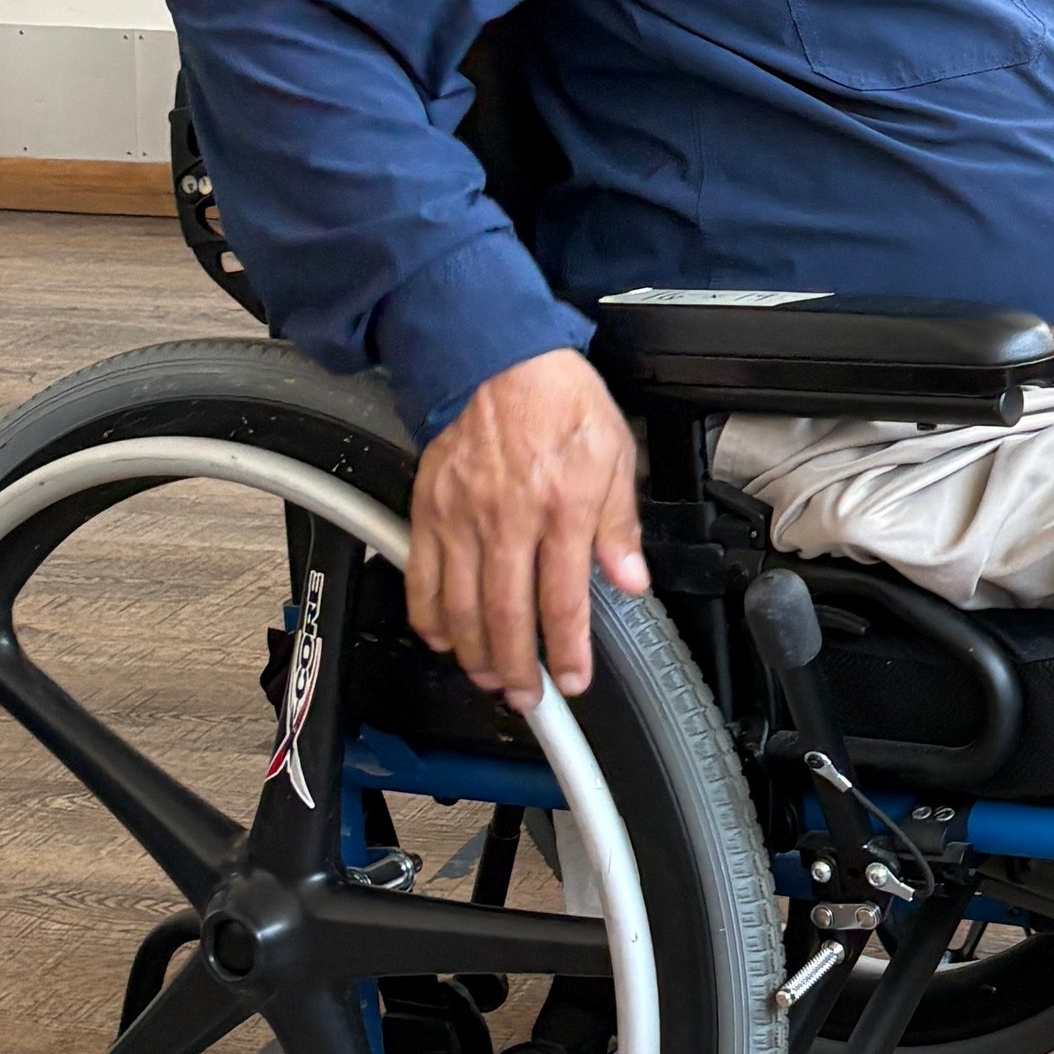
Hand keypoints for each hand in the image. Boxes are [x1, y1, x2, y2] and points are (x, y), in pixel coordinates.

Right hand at [409, 347, 648, 712]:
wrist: (496, 356)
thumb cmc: (559, 399)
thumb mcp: (615, 452)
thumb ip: (621, 523)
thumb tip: (631, 580)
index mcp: (563, 506)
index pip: (565, 599)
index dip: (569, 650)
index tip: (573, 679)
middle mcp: (509, 518)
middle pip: (509, 615)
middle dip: (517, 668)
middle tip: (527, 697)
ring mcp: (462, 517)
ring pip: (462, 606)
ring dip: (475, 652)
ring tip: (490, 677)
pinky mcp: (428, 508)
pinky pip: (421, 575)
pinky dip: (429, 615)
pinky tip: (444, 636)